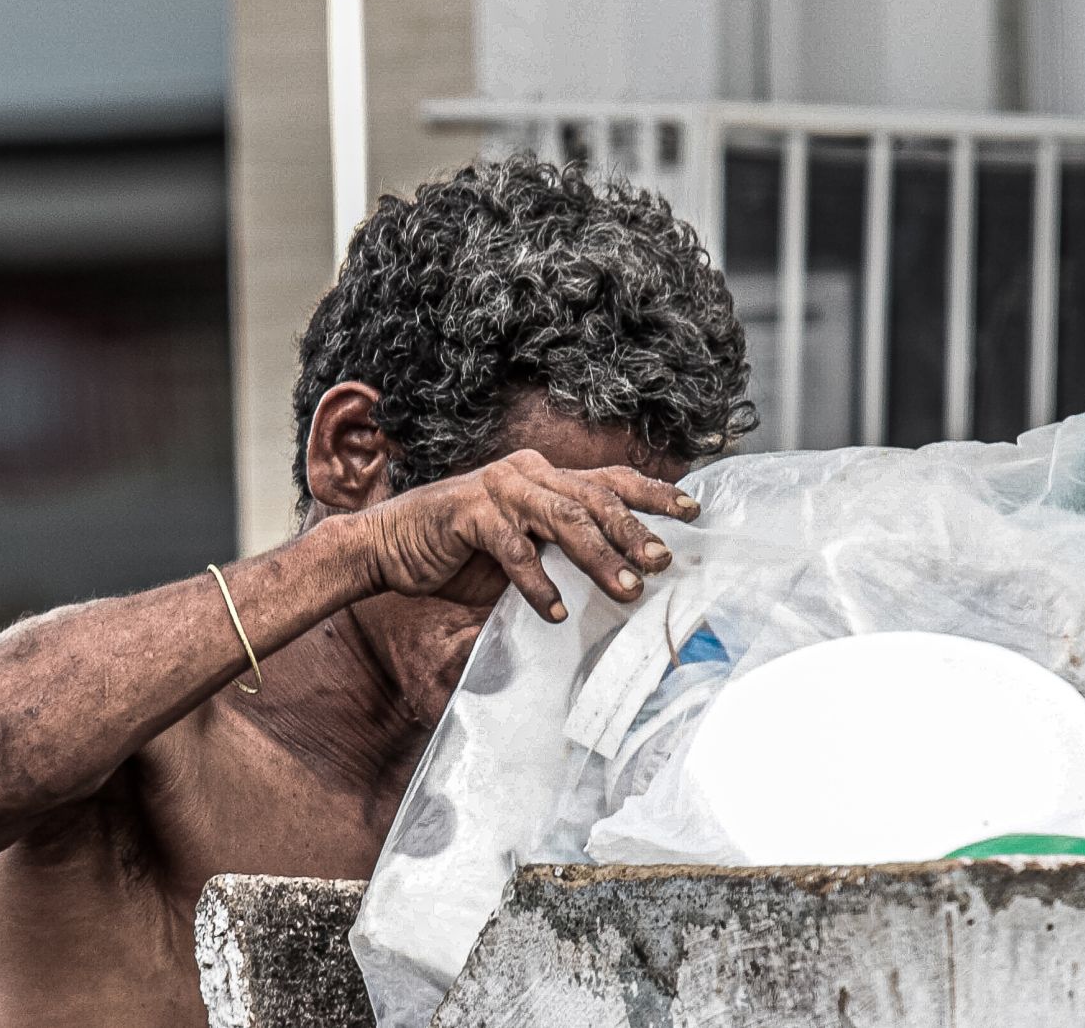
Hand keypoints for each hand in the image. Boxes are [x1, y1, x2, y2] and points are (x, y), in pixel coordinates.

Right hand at [353, 449, 699, 619]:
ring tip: (627, 591)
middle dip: (634, 531)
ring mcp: (497, 489)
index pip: (610, 479)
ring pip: (562, 519)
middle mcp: (527, 473)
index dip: (653, 493)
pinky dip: (538, 583)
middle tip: (663, 561)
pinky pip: (514, 549)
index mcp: (546, 476)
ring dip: (598, 558)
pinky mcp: (468, 513)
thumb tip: (626, 574)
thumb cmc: (464, 551)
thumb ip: (564, 548)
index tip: (693, 511)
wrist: (391, 547)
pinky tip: (556, 612)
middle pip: (594, 498)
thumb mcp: (525, 546)